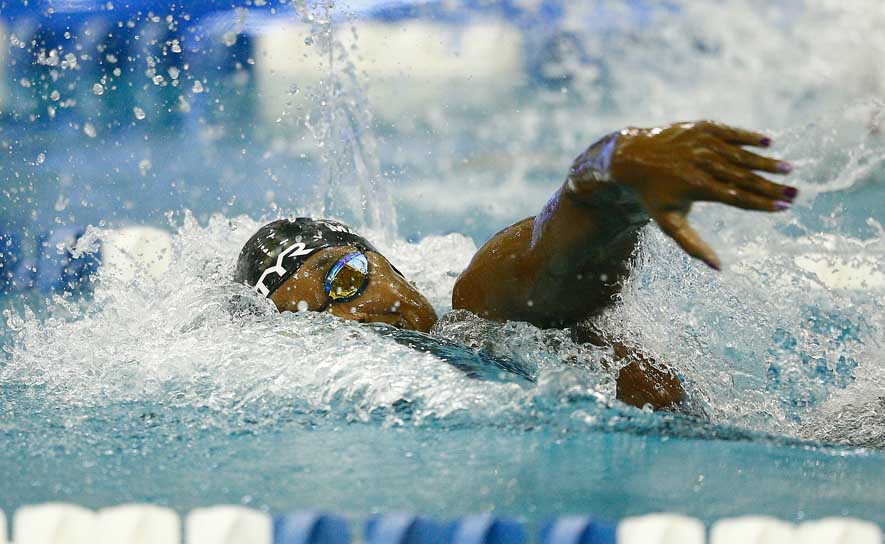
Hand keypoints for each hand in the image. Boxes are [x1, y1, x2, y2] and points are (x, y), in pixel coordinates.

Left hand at [610, 121, 796, 269]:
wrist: (631, 157)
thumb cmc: (653, 195)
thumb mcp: (669, 223)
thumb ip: (693, 245)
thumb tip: (718, 268)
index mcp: (698, 187)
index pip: (738, 198)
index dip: (762, 204)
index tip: (783, 208)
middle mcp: (703, 164)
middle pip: (744, 177)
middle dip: (772, 186)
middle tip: (795, 193)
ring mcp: (703, 143)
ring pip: (741, 154)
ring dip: (766, 162)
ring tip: (787, 169)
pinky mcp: (702, 127)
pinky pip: (731, 132)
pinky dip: (749, 137)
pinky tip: (768, 143)